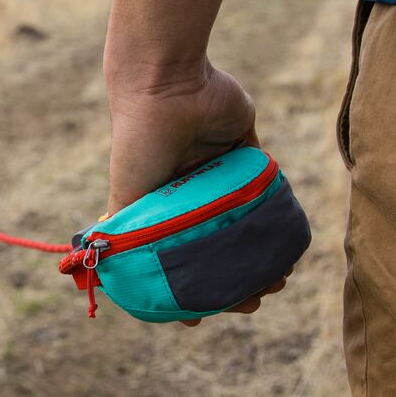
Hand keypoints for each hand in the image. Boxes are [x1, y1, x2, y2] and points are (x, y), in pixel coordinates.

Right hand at [105, 59, 285, 320]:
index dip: (199, 285)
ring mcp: (219, 171)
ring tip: (279, 276)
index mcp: (163, 205)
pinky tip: (288, 236)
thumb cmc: (139, 143)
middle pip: (222, 243)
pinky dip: (278, 210)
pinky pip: (267, 184)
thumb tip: (107, 274)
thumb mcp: (125, 195)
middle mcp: (191, 192)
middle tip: (257, 298)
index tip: (211, 311)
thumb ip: (120, 232)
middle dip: (239, 275)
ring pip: (248, 221)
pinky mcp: (245, 148)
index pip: (185, 255)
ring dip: (263, 250)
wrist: (167, 85)